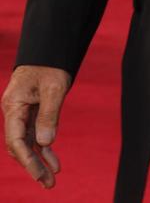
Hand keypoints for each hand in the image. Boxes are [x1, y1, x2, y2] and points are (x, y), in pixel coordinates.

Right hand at [2, 65, 71, 188]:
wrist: (50, 48)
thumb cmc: (51, 64)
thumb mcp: (54, 87)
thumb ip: (49, 114)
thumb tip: (45, 143)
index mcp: (13, 105)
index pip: (15, 140)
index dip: (27, 160)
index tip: (39, 174)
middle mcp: (14, 111)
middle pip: (19, 146)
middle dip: (32, 166)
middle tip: (48, 184)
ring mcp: (22, 113)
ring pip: (28, 143)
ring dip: (39, 161)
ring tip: (53, 179)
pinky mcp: (32, 112)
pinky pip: (36, 135)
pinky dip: (45, 148)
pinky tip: (54, 162)